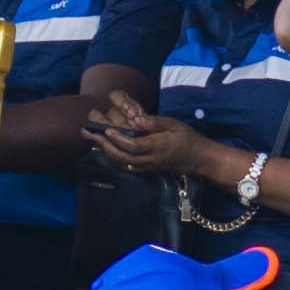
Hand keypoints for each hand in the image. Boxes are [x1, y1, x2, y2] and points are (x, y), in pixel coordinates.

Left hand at [74, 97, 195, 177]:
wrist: (198, 159)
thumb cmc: (187, 138)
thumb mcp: (174, 124)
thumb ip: (154, 122)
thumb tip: (135, 118)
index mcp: (157, 147)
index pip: (133, 145)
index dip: (118, 139)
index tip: (107, 129)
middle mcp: (150, 160)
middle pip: (122, 157)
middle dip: (105, 146)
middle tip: (91, 134)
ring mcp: (147, 167)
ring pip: (121, 163)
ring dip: (106, 152)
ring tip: (93, 140)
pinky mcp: (146, 170)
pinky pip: (125, 166)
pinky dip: (113, 158)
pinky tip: (106, 149)